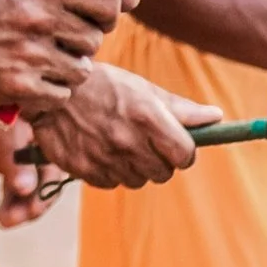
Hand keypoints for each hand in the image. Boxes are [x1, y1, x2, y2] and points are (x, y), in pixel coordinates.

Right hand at [0, 0, 131, 109]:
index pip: (110, 4)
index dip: (104, 13)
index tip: (86, 15)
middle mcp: (40, 17)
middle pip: (96, 40)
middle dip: (80, 42)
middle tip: (54, 39)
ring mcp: (29, 54)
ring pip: (82, 71)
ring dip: (67, 68)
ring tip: (41, 58)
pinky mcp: (19, 86)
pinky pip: (61, 95)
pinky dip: (50, 90)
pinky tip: (29, 76)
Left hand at [0, 110, 57, 228]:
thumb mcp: (1, 136)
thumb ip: (15, 162)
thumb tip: (27, 189)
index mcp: (51, 138)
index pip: (56, 174)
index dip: (45, 196)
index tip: (30, 212)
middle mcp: (45, 146)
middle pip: (46, 182)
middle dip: (31, 205)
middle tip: (8, 220)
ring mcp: (29, 152)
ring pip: (31, 185)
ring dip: (20, 204)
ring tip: (3, 220)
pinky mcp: (12, 155)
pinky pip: (18, 181)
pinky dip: (12, 196)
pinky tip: (2, 213)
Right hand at [25, 65, 217, 189]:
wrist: (49, 90)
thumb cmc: (101, 84)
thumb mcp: (141, 88)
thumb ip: (180, 108)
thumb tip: (216, 117)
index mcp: (147, 116)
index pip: (185, 155)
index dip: (184, 152)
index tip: (176, 145)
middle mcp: (128, 140)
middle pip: (164, 172)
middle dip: (159, 160)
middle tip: (143, 141)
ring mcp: (105, 157)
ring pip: (138, 180)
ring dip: (134, 167)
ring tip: (118, 142)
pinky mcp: (84, 169)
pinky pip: (111, 182)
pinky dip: (110, 171)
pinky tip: (99, 149)